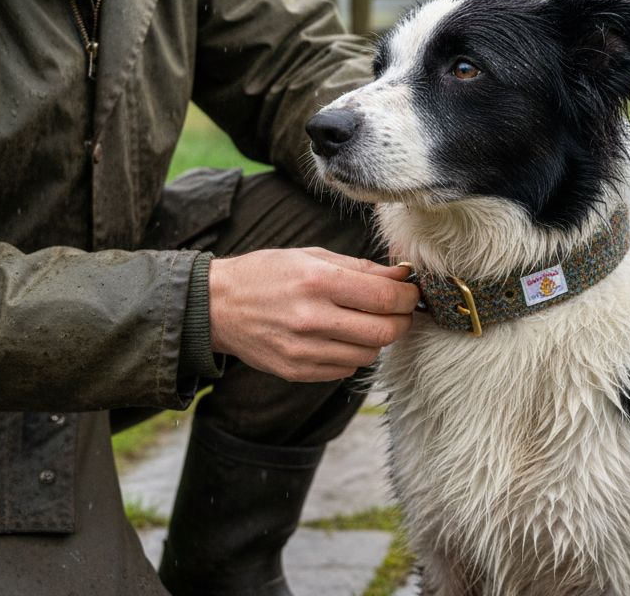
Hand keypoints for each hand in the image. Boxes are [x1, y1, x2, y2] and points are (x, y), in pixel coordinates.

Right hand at [208, 248, 418, 381]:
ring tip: (364, 322)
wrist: (217, 306)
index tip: (411, 292)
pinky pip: (345, 369)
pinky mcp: (296, 371)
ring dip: (377, 339)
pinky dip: (352, 354)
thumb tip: (402, 275)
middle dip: (401, 321)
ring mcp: (303, 350)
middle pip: (384, 332)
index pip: (385, 297)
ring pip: (369, 355)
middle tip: (399, 310)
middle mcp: (312, 318)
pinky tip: (340, 337)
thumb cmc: (267, 274)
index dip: (408, 297)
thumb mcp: (311, 257)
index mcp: (318, 281)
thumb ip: (361, 268)